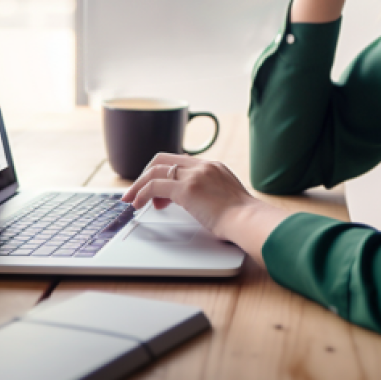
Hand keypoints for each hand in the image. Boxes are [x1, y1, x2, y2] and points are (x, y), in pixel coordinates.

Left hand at [121, 153, 258, 239]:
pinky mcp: (187, 189)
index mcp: (213, 166)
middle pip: (163, 159)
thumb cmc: (242, 218)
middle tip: (136, 190)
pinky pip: (155, 186)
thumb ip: (211, 193)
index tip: (156, 189)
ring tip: (131, 199)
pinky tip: (138, 204)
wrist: (249, 220)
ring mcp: (195, 175)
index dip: (164, 172)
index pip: (179, 161)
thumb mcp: (226, 197)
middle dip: (146, 174)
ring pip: (155, 171)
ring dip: (139, 185)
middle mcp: (202, 165)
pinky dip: (142, 194)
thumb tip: (199, 204)